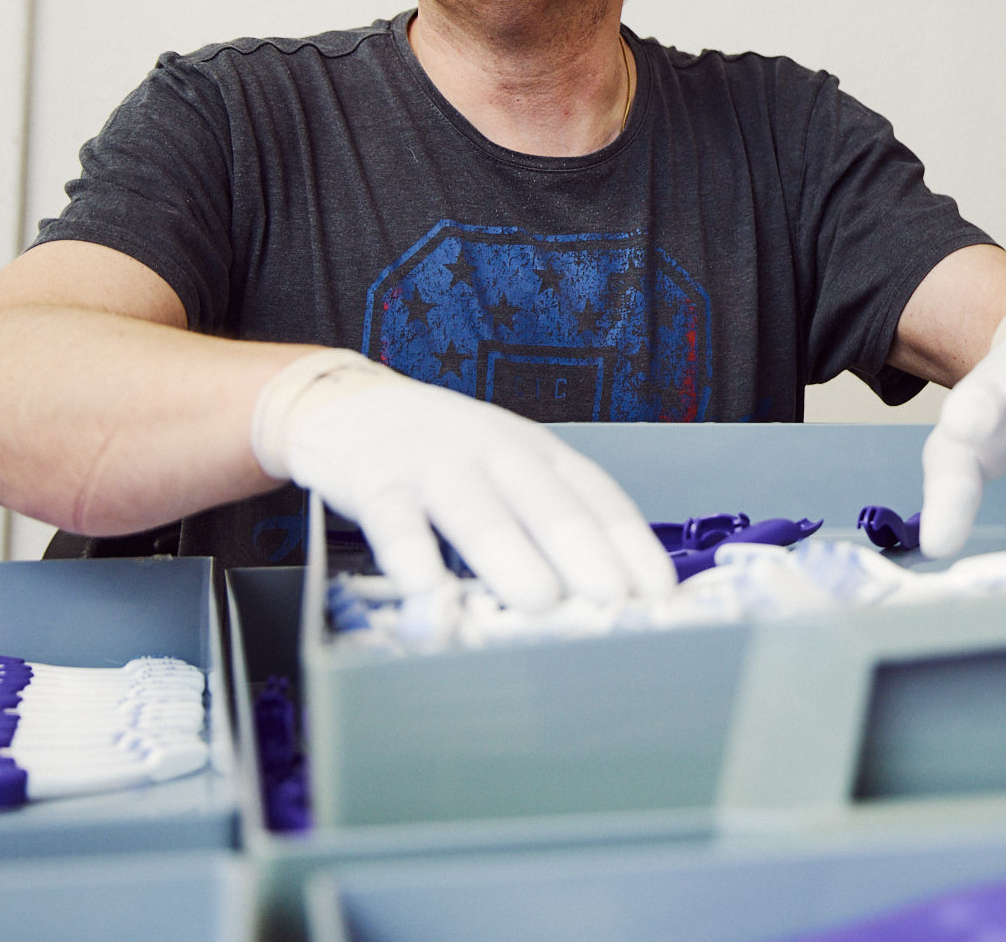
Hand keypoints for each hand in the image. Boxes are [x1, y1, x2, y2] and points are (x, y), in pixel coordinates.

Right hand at [249, 350, 674, 610]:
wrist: (347, 403)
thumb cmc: (442, 453)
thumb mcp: (506, 469)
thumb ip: (544, 520)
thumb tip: (600, 597)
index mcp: (538, 452)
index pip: (596, 496)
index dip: (630, 543)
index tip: (659, 590)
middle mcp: (496, 452)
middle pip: (548, 504)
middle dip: (586, 553)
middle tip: (615, 601)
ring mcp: (436, 463)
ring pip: (479, 512)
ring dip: (510, 557)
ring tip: (540, 602)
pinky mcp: (376, 480)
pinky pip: (397, 521)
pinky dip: (413, 558)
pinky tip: (427, 594)